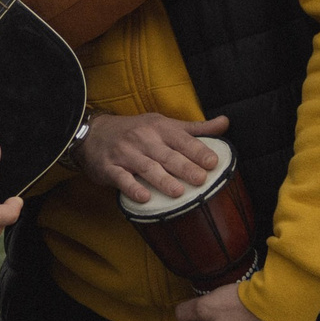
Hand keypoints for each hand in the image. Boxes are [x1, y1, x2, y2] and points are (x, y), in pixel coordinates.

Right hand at [75, 112, 227, 203]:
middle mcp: (143, 139)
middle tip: (201, 179)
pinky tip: (144, 198)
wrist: (94, 133)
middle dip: (184, 167)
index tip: (213, 162)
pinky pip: (122, 179)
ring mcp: (125, 154)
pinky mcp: (110, 168)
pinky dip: (132, 188)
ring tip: (178, 192)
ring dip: (162, 180)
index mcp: (159, 128)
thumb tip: (225, 123)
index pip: (181, 139)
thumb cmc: (137, 131)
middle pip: (167, 155)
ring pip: (147, 168)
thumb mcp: (165, 124)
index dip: (197, 150)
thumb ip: (195, 128)